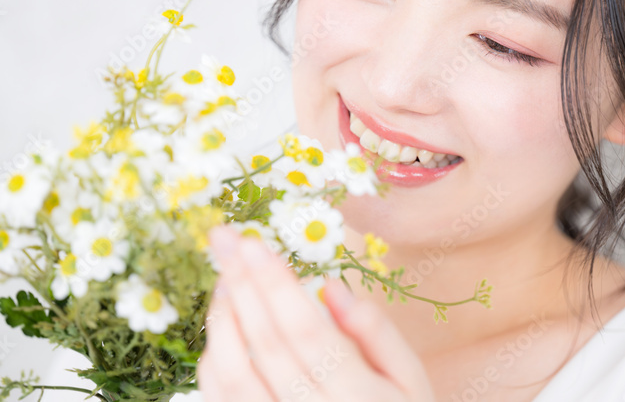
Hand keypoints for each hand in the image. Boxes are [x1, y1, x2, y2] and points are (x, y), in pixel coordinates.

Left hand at [197, 225, 435, 401]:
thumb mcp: (410, 379)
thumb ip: (378, 332)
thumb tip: (330, 287)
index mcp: (360, 398)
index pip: (307, 331)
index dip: (276, 284)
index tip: (254, 242)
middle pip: (267, 345)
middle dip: (242, 284)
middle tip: (224, 239)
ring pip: (235, 375)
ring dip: (223, 319)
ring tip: (224, 275)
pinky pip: (223, 400)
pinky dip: (214, 357)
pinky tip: (223, 324)